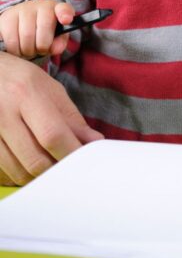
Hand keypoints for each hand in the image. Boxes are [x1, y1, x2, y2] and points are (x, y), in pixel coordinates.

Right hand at [0, 0, 74, 58]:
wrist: (22, 20)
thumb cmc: (44, 29)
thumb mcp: (56, 34)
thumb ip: (60, 42)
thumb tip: (55, 49)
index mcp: (56, 8)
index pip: (64, 9)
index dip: (65, 14)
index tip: (66, 20)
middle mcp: (39, 5)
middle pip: (43, 31)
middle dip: (43, 47)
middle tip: (41, 50)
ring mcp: (21, 10)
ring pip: (26, 37)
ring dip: (28, 50)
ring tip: (30, 49)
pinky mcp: (6, 18)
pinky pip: (11, 40)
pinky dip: (16, 50)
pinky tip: (19, 48)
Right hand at [0, 52, 103, 184]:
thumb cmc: (21, 81)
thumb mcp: (50, 90)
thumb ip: (71, 118)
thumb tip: (95, 142)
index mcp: (25, 94)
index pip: (52, 134)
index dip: (72, 152)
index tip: (87, 160)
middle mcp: (2, 114)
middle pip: (34, 160)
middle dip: (58, 169)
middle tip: (72, 167)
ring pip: (18, 172)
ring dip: (41, 176)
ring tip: (53, 163)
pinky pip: (3, 173)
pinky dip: (21, 175)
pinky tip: (30, 165)